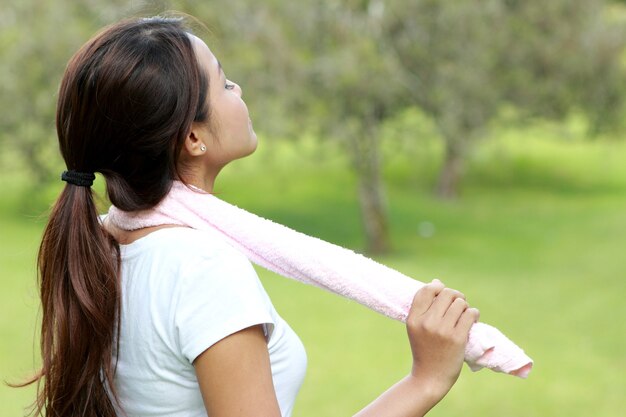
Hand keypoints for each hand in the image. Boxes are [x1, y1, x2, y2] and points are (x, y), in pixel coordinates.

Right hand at [405, 279, 478, 401]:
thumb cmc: (424, 350)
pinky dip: (474, 314)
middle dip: (455, 295)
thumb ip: (424, 307)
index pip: (426, 290)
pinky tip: (472, 319)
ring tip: (464, 314)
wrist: (429, 377)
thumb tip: (437, 282)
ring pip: (460, 303)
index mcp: (413, 319)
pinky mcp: (457, 338)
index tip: (442, 294)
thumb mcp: (415, 328)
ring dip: (465, 306)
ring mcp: (442, 330)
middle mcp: (427, 323)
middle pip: (446, 293)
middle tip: (458, 304)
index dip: (437, 287)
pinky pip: (470, 314)